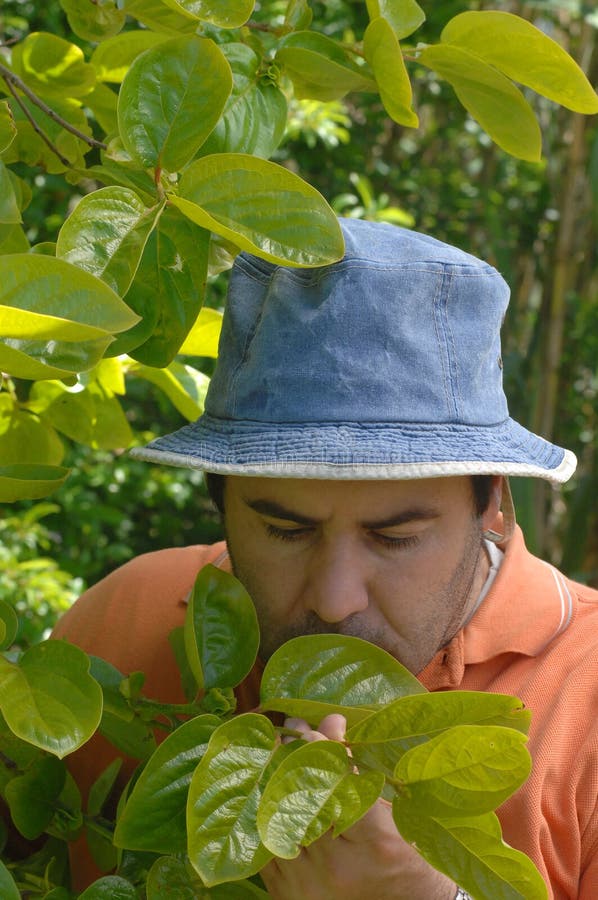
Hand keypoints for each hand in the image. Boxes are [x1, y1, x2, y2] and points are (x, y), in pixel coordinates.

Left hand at [260, 714, 455, 899]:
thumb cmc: (402, 854)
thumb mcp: (390, 810)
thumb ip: (357, 768)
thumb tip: (330, 721)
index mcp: (376, 845)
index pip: (341, 784)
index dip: (327, 750)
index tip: (321, 727)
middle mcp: (338, 868)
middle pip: (305, 797)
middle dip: (296, 755)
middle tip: (294, 728)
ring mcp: (308, 885)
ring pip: (280, 817)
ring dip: (275, 777)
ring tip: (278, 749)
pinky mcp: (285, 894)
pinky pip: (264, 842)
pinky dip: (265, 811)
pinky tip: (269, 785)